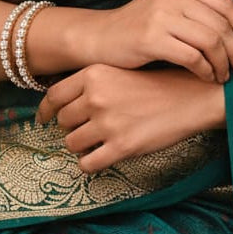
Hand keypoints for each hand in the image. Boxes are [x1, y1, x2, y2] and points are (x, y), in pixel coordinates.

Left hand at [36, 64, 225, 171]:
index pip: (54, 95)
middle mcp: (96, 96)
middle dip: (73, 127)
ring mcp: (107, 123)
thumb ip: (92, 82)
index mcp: (95, 73)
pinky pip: (87, 164)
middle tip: (88, 127)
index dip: (45, 110)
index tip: (42, 118)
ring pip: (73, 144)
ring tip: (100, 140)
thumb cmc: (156, 83)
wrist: (189, 96)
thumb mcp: (120, 69)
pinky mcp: (120, 147)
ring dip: (82, 145)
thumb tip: (63, 103)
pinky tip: (103, 156)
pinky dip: (91, 163)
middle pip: (64, 121)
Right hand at [90, 0, 232, 82]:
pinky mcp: (151, 37)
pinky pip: (193, 56)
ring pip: (210, 40)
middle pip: (221, 24)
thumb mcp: (169, 9)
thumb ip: (198, 14)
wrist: (100, 38)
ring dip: (224, 64)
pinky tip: (207, 77)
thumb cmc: (139, 28)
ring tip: (225, 77)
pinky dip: (206, 70)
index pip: (225, 3)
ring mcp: (161, 13)